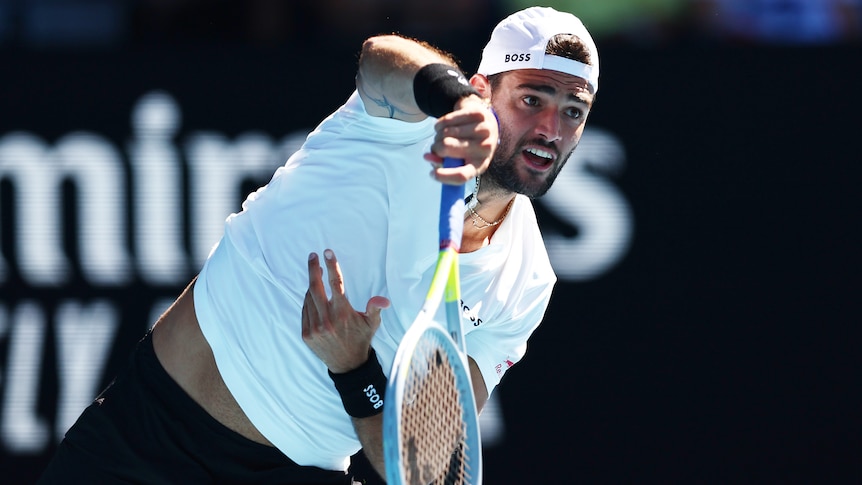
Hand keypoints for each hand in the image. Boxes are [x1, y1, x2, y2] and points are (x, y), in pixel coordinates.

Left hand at [301, 249, 390, 372]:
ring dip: (311, 285)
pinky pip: (304, 311)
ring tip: (315, 276)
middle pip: (315, 287)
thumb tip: (384, 300)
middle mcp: (327, 319)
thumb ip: (375, 309)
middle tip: (312, 256)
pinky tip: (312, 295)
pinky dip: (307, 300)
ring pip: (309, 298)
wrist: (347, 365)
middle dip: (313, 269)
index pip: (335, 284)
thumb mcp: (372, 324)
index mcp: (343, 313)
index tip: (327, 252)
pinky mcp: (306, 334)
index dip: (331, 266)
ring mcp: (315, 327)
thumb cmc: (361, 340)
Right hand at [426, 95, 498, 184]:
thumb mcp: (457, 160)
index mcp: (480, 165)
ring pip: (445, 132)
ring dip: (438, 135)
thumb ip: (440, 162)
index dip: (444, 176)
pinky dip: (441, 123)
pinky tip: (446, 125)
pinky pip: (448, 119)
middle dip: (435, 147)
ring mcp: (483, 130)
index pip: (462, 175)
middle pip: (447, 147)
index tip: (432, 174)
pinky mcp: (477, 114)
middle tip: (437, 147)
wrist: (486, 123)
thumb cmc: (467, 146)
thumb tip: (427, 157)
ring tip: (444, 135)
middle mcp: (485, 148)